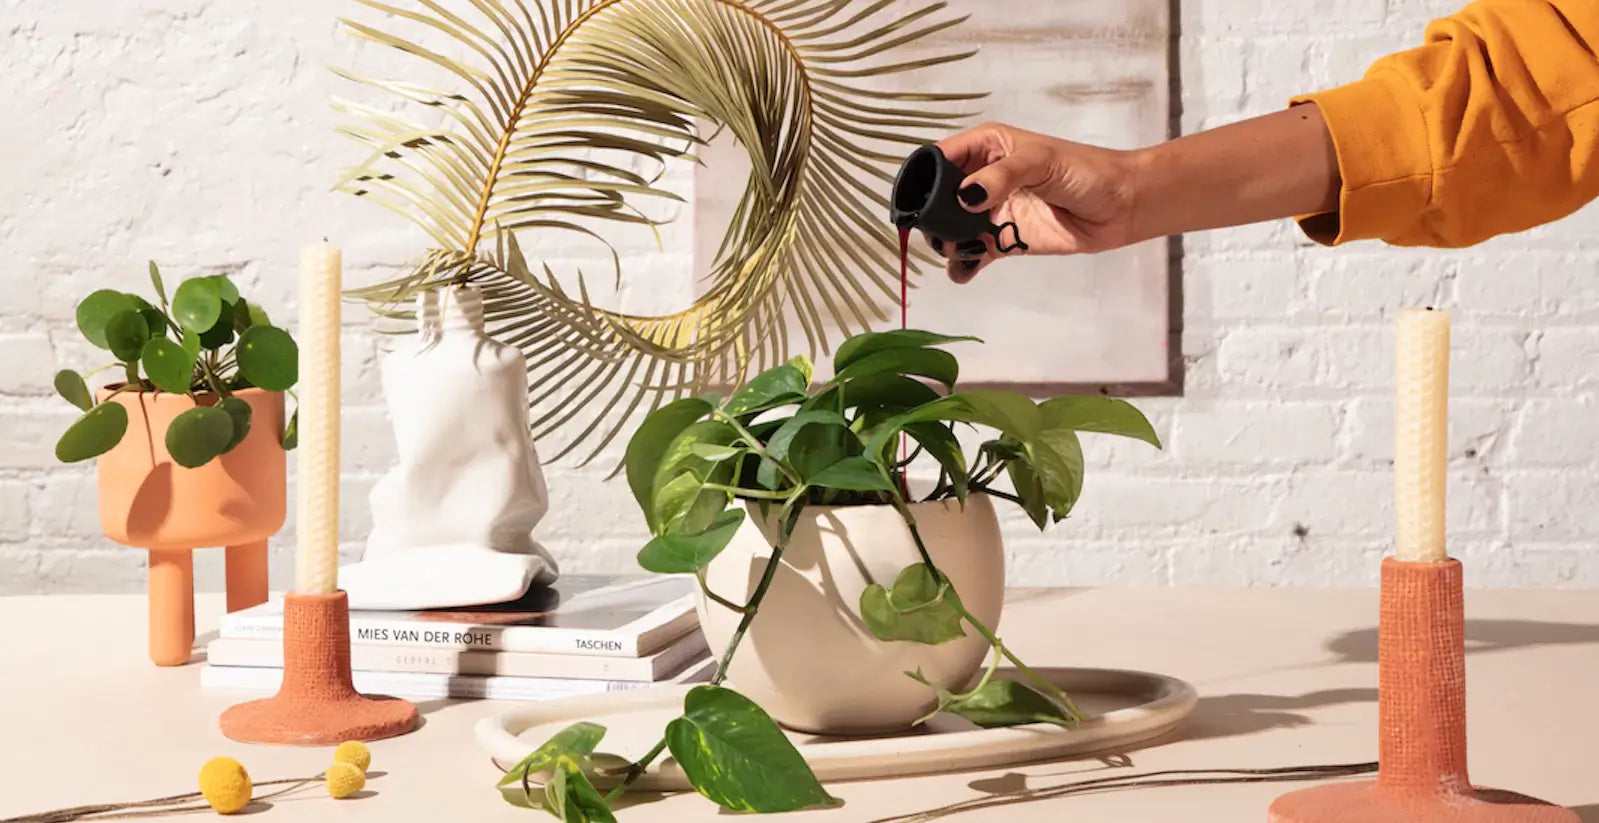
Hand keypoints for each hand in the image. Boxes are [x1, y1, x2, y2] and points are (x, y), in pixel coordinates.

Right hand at [926, 122, 1139, 282]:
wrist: (1120, 207)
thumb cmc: (1084, 171)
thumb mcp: (1041, 162)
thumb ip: (1002, 176)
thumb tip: (965, 197)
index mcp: (985, 148)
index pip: (939, 158)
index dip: (922, 177)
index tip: (914, 201)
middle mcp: (981, 179)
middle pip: (937, 199)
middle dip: (931, 216)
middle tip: (941, 231)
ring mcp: (989, 213)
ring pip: (950, 230)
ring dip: (946, 243)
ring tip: (961, 250)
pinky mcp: (1002, 242)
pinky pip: (971, 257)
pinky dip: (962, 267)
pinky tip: (965, 271)